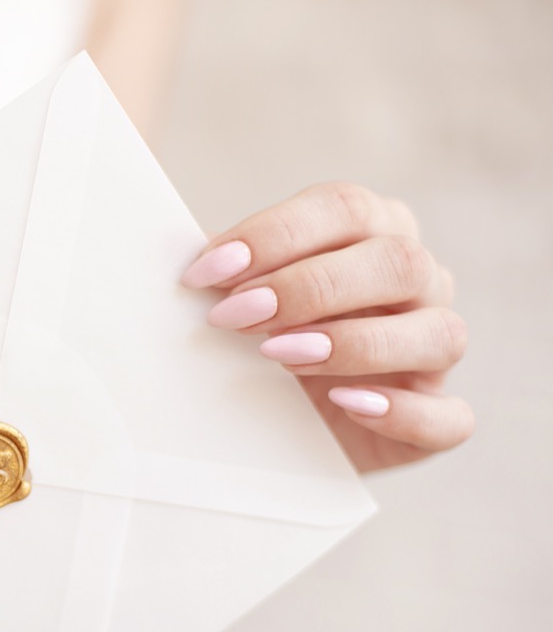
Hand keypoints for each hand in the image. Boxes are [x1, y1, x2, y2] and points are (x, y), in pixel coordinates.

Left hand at [180, 182, 473, 471]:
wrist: (270, 423)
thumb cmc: (250, 341)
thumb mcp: (236, 298)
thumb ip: (224, 273)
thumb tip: (181, 261)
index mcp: (372, 233)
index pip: (344, 208)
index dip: (274, 235)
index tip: (207, 271)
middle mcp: (419, 283)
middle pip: (397, 262)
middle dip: (308, 287)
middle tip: (235, 316)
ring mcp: (435, 352)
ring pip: (438, 333)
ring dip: (353, 342)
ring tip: (278, 356)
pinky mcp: (437, 421)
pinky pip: (451, 417)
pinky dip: (402, 412)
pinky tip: (346, 405)